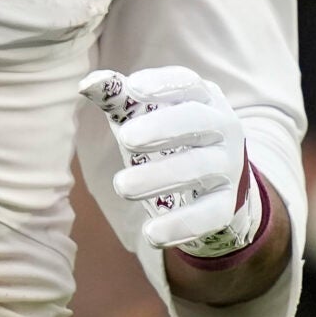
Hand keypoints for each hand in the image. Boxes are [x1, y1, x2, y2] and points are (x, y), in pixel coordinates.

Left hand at [81, 66, 266, 258]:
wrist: (214, 185)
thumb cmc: (169, 139)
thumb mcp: (144, 116)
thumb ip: (118, 98)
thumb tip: (88, 84)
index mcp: (202, 97)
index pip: (186, 83)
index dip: (161, 84)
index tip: (132, 90)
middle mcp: (222, 127)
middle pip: (195, 120)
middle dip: (161, 128)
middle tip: (125, 140)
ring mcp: (228, 165)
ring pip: (198, 168)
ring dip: (159, 177)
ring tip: (121, 186)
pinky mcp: (226, 203)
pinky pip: (208, 214)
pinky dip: (180, 225)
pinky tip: (151, 234)